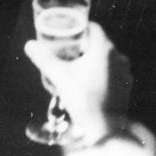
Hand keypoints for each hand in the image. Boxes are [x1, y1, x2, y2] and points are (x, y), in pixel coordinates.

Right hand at [24, 21, 131, 141]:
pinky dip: (102, 75)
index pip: (94, 27)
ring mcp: (125, 72)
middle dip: (84, 47)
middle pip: (100, 43)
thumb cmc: (83, 98)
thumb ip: (44, 58)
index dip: (80, 28)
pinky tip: (89, 85)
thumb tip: (30, 45)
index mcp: (104, 49)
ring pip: (107, 59)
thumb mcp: (60, 76)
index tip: (69, 35)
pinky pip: (113, 74)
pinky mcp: (126, 87)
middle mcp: (119, 57)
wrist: (104, 127)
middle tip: (68, 53)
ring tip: (77, 70)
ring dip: (93, 61)